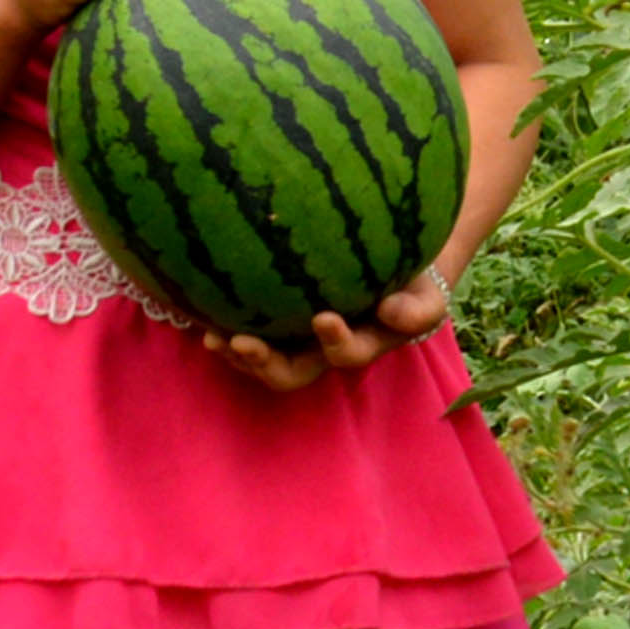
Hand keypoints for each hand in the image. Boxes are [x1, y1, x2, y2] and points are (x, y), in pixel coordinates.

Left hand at [201, 268, 448, 392]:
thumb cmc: (411, 278)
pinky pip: (248, 335)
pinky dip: (225, 331)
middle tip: (243, 343)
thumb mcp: (429, 295)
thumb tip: (390, 313)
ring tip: (213, 339)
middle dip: (267, 364)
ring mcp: (296, 337)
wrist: (393, 256)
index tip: (323, 318)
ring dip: (238, 355)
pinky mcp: (275, 320)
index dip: (335, 342)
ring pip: (264, 361)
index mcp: (360, 344)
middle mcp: (322, 349)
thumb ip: (418, 310)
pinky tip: (200, 316)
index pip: (346, 352)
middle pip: (292, 372)